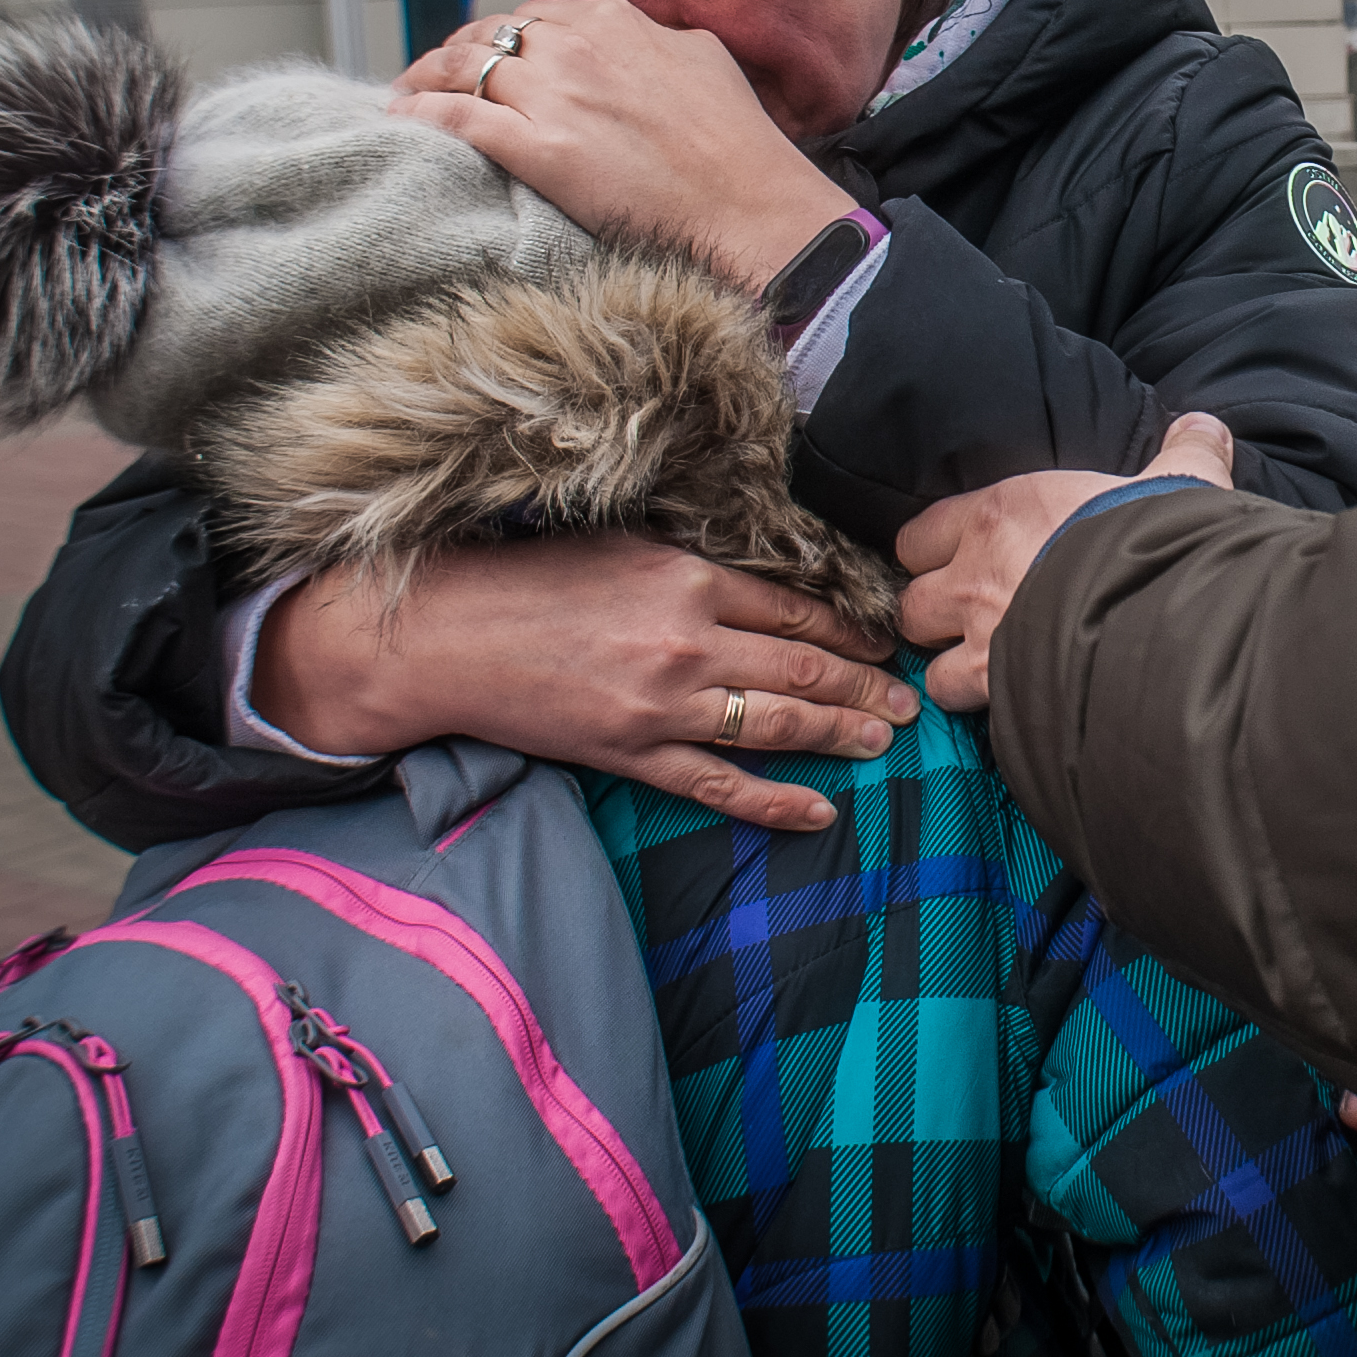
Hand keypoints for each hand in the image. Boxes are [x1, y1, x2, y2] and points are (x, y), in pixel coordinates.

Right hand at [255, 533, 919, 828]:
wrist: (445, 637)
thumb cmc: (529, 581)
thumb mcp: (624, 546)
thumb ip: (694, 565)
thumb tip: (756, 579)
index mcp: (691, 579)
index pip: (797, 606)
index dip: (852, 628)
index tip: (886, 640)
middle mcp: (690, 640)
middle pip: (804, 664)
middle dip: (866, 685)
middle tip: (910, 702)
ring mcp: (664, 703)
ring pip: (776, 722)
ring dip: (839, 733)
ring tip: (885, 741)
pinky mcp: (634, 753)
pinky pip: (720, 785)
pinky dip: (776, 801)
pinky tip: (820, 809)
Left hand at [389, 0, 852, 291]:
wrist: (751, 206)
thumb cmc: (739, 145)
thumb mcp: (702, 59)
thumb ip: (655, 39)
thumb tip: (637, 36)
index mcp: (615, 21)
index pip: (533, 16)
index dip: (502, 35)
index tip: (489, 55)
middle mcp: (578, 48)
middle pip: (488, 35)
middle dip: (452, 51)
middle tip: (432, 75)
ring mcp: (555, 97)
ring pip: (463, 69)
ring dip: (424, 78)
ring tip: (406, 93)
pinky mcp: (540, 150)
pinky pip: (459, 120)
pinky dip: (422, 114)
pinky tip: (401, 118)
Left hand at [896, 414, 1236, 709]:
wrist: (1173, 612)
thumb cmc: (1162, 540)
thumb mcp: (1181, 484)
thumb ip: (1184, 454)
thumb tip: (1203, 425)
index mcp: (1002, 512)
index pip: (922, 533)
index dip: (936, 554)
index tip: (964, 564)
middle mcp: (975, 572)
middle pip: (913, 601)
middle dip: (937, 616)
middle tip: (976, 622)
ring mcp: (982, 635)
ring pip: (929, 662)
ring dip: (953, 670)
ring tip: (992, 673)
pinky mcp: (999, 688)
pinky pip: (962, 706)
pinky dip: (982, 709)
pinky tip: (1015, 704)